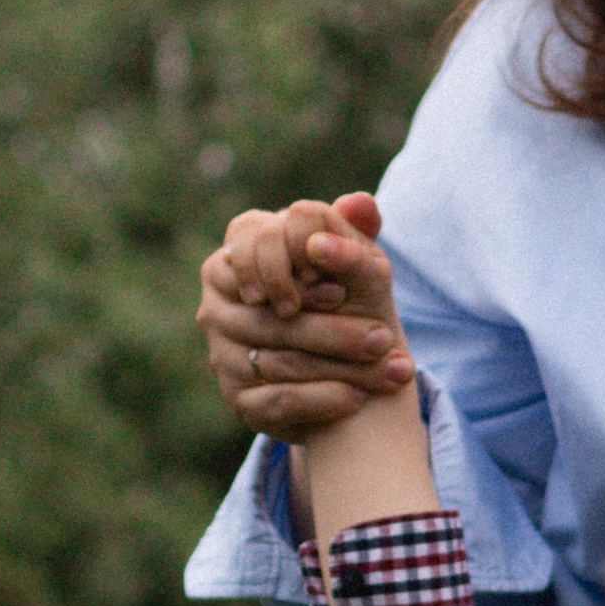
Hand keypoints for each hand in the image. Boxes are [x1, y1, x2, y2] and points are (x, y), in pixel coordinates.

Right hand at [197, 192, 415, 439]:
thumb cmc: (332, 298)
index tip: (339, 291)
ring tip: (390, 369)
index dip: (293, 273)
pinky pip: (279, 401)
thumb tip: (364, 203)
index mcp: (229, 261)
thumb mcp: (343, 261)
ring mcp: (221, 358)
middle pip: (274, 321)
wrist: (328, 365)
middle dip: (335, 330)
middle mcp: (214, 309)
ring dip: (340, 367)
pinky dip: (321, 400)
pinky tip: (357, 398)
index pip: (251, 256)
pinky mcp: (238, 402)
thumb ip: (351, 230)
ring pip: (282, 362)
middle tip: (385, 337)